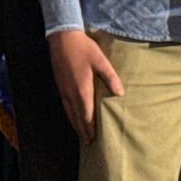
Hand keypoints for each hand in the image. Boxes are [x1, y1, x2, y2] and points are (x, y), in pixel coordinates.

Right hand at [49, 29, 123, 143]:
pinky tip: (72, 115)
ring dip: (75, 124)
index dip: (90, 128)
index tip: (94, 138)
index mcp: (82, 90)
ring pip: (69, 112)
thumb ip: (110, 78)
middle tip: (88, 142)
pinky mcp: (60, 85)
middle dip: (83, 131)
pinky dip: (69, 114)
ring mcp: (64, 90)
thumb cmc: (84, 48)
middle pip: (77, 117)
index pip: (86, 115)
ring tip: (81, 134)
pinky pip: (65, 105)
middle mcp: (71, 93)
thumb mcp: (101, 61)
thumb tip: (120, 93)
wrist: (63, 38)